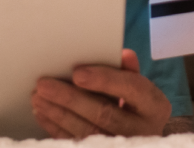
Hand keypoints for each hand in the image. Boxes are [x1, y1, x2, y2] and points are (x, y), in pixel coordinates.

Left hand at [31, 48, 170, 137]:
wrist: (137, 137)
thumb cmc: (135, 107)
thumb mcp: (139, 88)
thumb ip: (129, 72)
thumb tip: (124, 55)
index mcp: (155, 106)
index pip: (132, 89)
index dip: (105, 79)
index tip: (77, 73)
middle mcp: (143, 130)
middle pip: (104, 113)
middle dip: (70, 98)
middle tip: (44, 84)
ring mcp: (122, 145)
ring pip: (86, 130)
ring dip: (58, 113)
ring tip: (38, 97)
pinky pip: (75, 142)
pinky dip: (56, 128)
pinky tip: (43, 113)